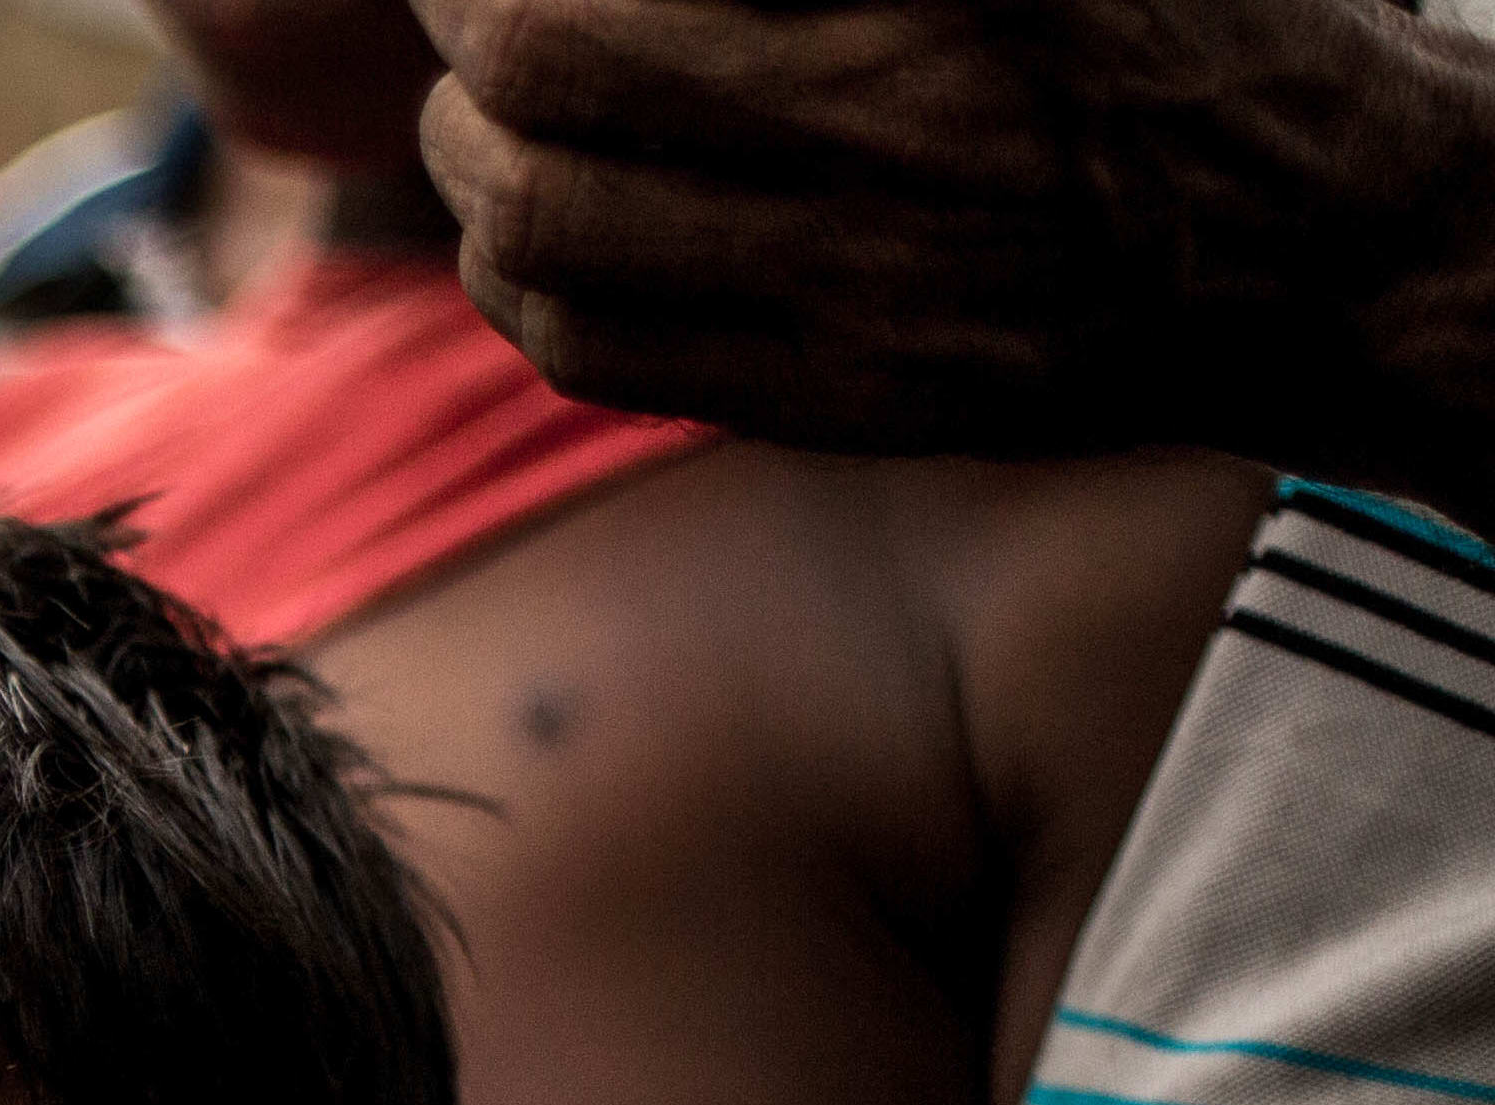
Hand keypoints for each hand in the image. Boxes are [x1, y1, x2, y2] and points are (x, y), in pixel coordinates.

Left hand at [411, 0, 1485, 478]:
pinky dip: (517, 278)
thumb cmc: (1164, 41)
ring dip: (473, 157)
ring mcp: (863, 267)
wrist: (1312, 240)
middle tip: (471, 16)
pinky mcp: (844, 388)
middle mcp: (895, 111)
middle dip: (471, 30)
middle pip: (548, 65)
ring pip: (539, 219)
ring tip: (487, 119)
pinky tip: (532, 229)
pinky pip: (592, 344)